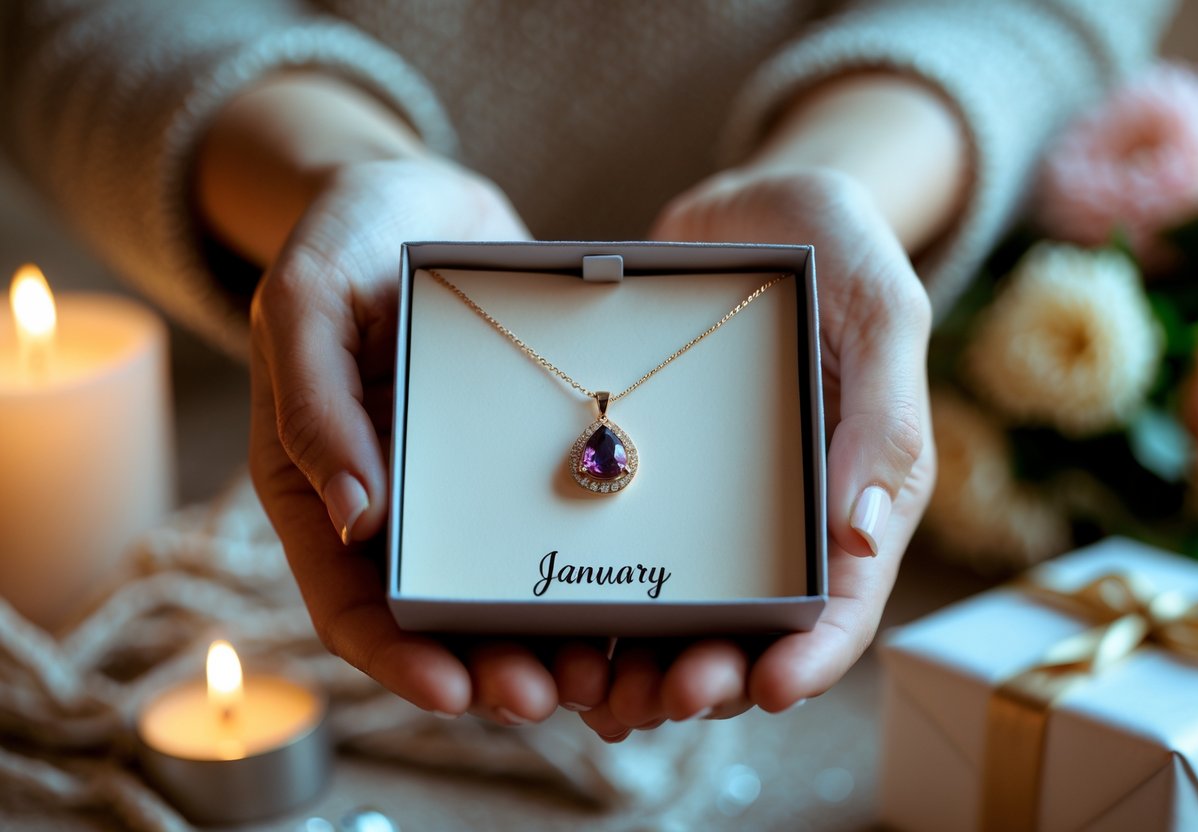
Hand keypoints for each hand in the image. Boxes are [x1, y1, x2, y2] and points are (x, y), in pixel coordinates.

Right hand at [248, 156, 611, 721]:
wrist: (421, 195)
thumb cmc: (346, 238)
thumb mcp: (307, 300)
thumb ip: (314, 404)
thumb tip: (354, 520)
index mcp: (323, 487)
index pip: (350, 603)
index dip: (399, 659)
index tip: (458, 691)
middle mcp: (395, 501)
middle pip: (438, 617)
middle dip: (493, 667)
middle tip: (556, 696)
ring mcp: (461, 484)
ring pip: (503, 590)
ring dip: (549, 640)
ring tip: (606, 674)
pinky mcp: (521, 457)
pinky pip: (554, 526)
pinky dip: (586, 574)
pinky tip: (634, 604)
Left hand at [578, 166, 935, 739]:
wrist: (747, 206)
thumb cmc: (830, 244)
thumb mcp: (879, 306)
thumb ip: (883, 414)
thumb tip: (865, 538)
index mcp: (854, 490)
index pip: (845, 598)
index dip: (813, 656)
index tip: (766, 690)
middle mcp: (785, 513)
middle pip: (755, 627)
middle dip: (713, 672)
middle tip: (660, 698)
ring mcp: (716, 502)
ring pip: (685, 611)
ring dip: (646, 661)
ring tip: (599, 694)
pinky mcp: (652, 477)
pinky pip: (626, 553)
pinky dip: (598, 603)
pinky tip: (557, 634)